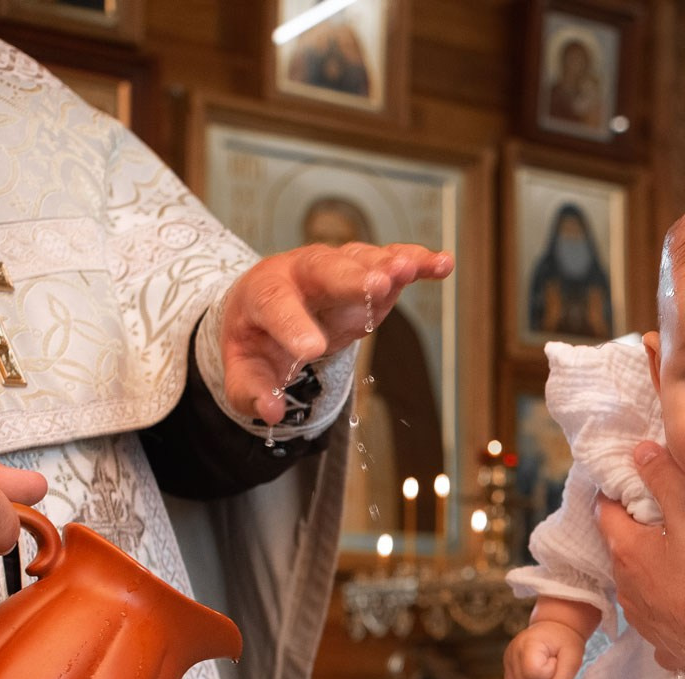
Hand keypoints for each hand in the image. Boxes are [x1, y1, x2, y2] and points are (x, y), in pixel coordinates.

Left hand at [221, 242, 453, 422]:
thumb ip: (251, 390)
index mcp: (263, 293)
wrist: (268, 307)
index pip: (275, 305)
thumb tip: (271, 412)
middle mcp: (300, 272)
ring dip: (387, 264)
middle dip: (351, 279)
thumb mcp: (242, 369)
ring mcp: (336, 268)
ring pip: (361, 260)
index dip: (293, 325)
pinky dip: (417, 262)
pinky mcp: (366, 272)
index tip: (312, 350)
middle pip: (324, 268)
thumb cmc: (257, 338)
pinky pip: (391, 261)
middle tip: (376, 287)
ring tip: (409, 269)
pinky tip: (442, 265)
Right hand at [504, 622, 585, 678]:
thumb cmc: (565, 642)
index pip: (533, 672)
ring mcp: (507, 658)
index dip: (549, 672)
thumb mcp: (573, 660)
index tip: (555, 659)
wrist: (555, 629)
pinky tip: (537, 675)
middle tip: (551, 664)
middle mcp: (513, 651)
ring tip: (544, 669)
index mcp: (529, 644)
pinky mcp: (507, 666)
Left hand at [595, 441, 684, 671]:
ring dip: (653, 572)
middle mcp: (626, 588)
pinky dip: (669, 610)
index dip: (618, 493)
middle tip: (669, 518)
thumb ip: (664, 476)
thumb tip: (639, 452)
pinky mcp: (666, 644)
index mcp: (626, 551)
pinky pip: (661, 622)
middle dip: (639, 532)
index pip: (605, 510)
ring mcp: (644, 621)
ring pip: (640, 586)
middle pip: (623, 549)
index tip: (637, 483)